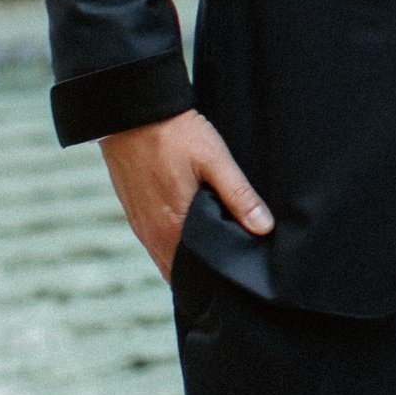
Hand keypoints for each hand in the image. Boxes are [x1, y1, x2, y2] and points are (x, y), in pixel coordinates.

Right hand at [102, 108, 272, 282]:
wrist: (132, 113)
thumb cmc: (174, 134)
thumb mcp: (214, 160)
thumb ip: (239, 195)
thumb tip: (263, 228)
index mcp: (173, 227)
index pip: (193, 275)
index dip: (215, 281)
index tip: (236, 281)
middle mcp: (153, 233)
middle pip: (180, 270)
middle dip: (203, 274)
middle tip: (231, 269)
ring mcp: (140, 224)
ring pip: (166, 256)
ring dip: (186, 259)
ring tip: (214, 253)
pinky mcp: (134, 212)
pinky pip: (155, 241)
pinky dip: (173, 244)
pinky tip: (191, 233)